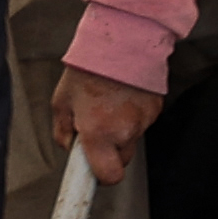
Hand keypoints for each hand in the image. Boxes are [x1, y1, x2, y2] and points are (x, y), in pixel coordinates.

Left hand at [49, 66, 161, 184]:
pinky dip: (132, 115)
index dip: (100, 178)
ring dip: (121, 129)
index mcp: (98, 133)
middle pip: (121, 159)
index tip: (93, 178)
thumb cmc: (89, 67)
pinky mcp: (155, 109)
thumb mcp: (62, 100)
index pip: (108, 176)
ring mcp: (143, 121)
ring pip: (131, 139)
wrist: (122, 39)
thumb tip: (69, 146)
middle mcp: (124, 131)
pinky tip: (122, 96)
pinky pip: (142, 122)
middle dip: (109, 149)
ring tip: (109, 103)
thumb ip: (62, 130)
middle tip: (96, 127)